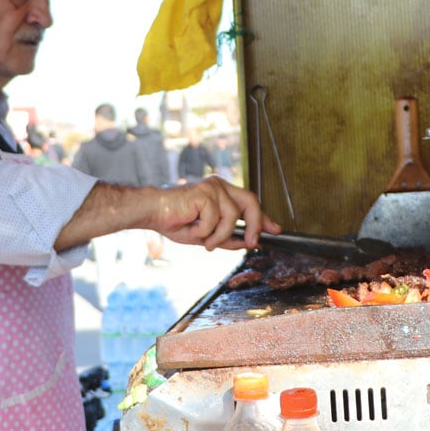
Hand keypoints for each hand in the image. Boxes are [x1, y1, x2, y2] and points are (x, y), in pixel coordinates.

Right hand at [154, 176, 280, 250]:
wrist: (153, 213)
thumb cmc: (176, 221)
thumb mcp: (207, 235)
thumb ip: (228, 237)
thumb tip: (249, 243)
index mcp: (222, 193)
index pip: (250, 203)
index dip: (264, 218)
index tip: (276, 230)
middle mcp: (220, 186)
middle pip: (251, 202)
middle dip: (256, 224)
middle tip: (253, 244)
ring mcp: (213, 188)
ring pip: (232, 217)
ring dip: (220, 235)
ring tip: (204, 241)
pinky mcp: (205, 193)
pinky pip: (215, 220)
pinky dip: (205, 231)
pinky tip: (192, 227)